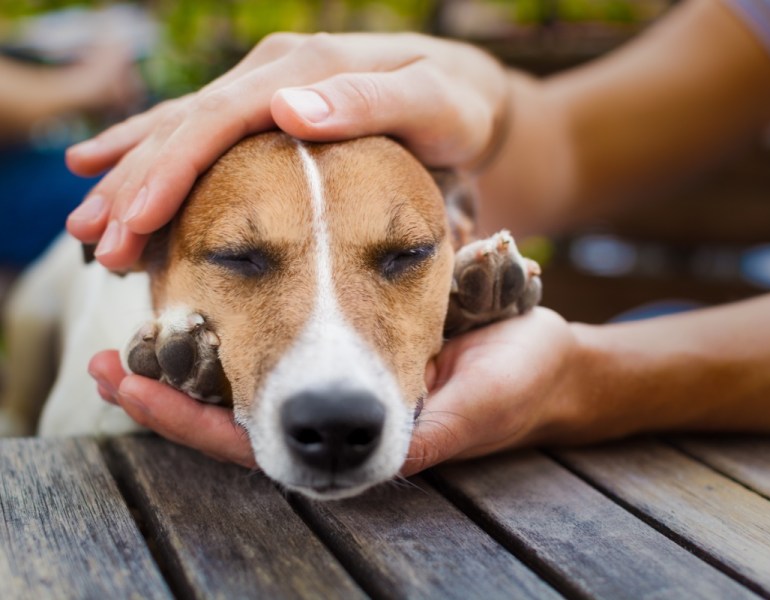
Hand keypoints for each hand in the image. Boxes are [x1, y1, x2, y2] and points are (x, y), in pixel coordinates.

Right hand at [66, 32, 507, 269]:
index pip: (218, 119)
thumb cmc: (455, 107)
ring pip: (181, 133)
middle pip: (185, 127)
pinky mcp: (270, 115)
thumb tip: (288, 108)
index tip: (134, 221)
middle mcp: (273, 74)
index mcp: (303, 68)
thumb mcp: (431, 102)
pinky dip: (158, 164)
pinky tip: (119, 181)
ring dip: (131, 179)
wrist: (467, 100)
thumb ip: (369, 101)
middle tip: (92, 242)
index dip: (169, 169)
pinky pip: (202, 139)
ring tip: (88, 227)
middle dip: (134, 185)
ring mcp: (267, 92)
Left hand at [88, 307, 586, 475]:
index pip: (260, 444)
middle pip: (238, 416)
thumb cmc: (518, 382)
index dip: (196, 422)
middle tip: (108, 363)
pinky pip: (284, 341)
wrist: (544, 362)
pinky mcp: (354, 346)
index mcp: (361, 439)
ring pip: (253, 379)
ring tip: (135, 329)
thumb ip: (420, 429)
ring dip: (192, 358)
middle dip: (172, 395)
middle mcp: (341, 415)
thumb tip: (354, 448)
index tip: (132, 385)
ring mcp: (344, 385)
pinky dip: (240, 323)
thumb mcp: (473, 405)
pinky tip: (201, 292)